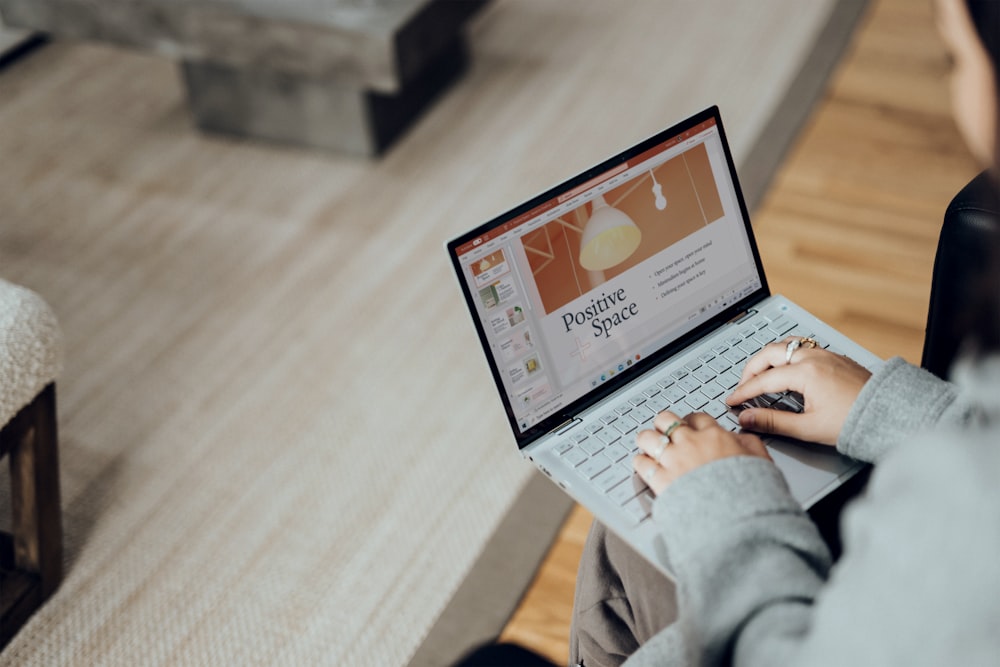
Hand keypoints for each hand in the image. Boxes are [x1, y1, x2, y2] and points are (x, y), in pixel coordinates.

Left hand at [633, 411, 770, 494]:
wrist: (738, 517)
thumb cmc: (751, 493)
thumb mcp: (761, 461)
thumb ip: (750, 444)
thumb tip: (742, 436)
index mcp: (715, 437)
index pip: (697, 417)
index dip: (690, 420)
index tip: (688, 425)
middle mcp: (691, 444)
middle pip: (666, 420)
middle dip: (663, 423)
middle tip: (662, 430)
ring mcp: (674, 461)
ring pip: (648, 437)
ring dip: (646, 439)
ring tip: (646, 444)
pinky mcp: (661, 480)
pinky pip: (642, 463)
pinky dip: (640, 462)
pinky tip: (642, 464)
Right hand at [725, 337, 871, 445]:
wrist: (888, 414)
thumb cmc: (854, 422)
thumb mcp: (808, 427)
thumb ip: (772, 422)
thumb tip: (747, 419)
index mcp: (805, 373)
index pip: (763, 380)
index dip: (743, 391)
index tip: (733, 401)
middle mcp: (814, 357)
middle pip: (769, 354)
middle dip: (751, 369)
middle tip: (743, 386)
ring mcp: (825, 354)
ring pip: (786, 346)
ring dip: (769, 358)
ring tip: (761, 374)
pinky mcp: (835, 357)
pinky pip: (802, 348)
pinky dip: (786, 356)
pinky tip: (787, 369)